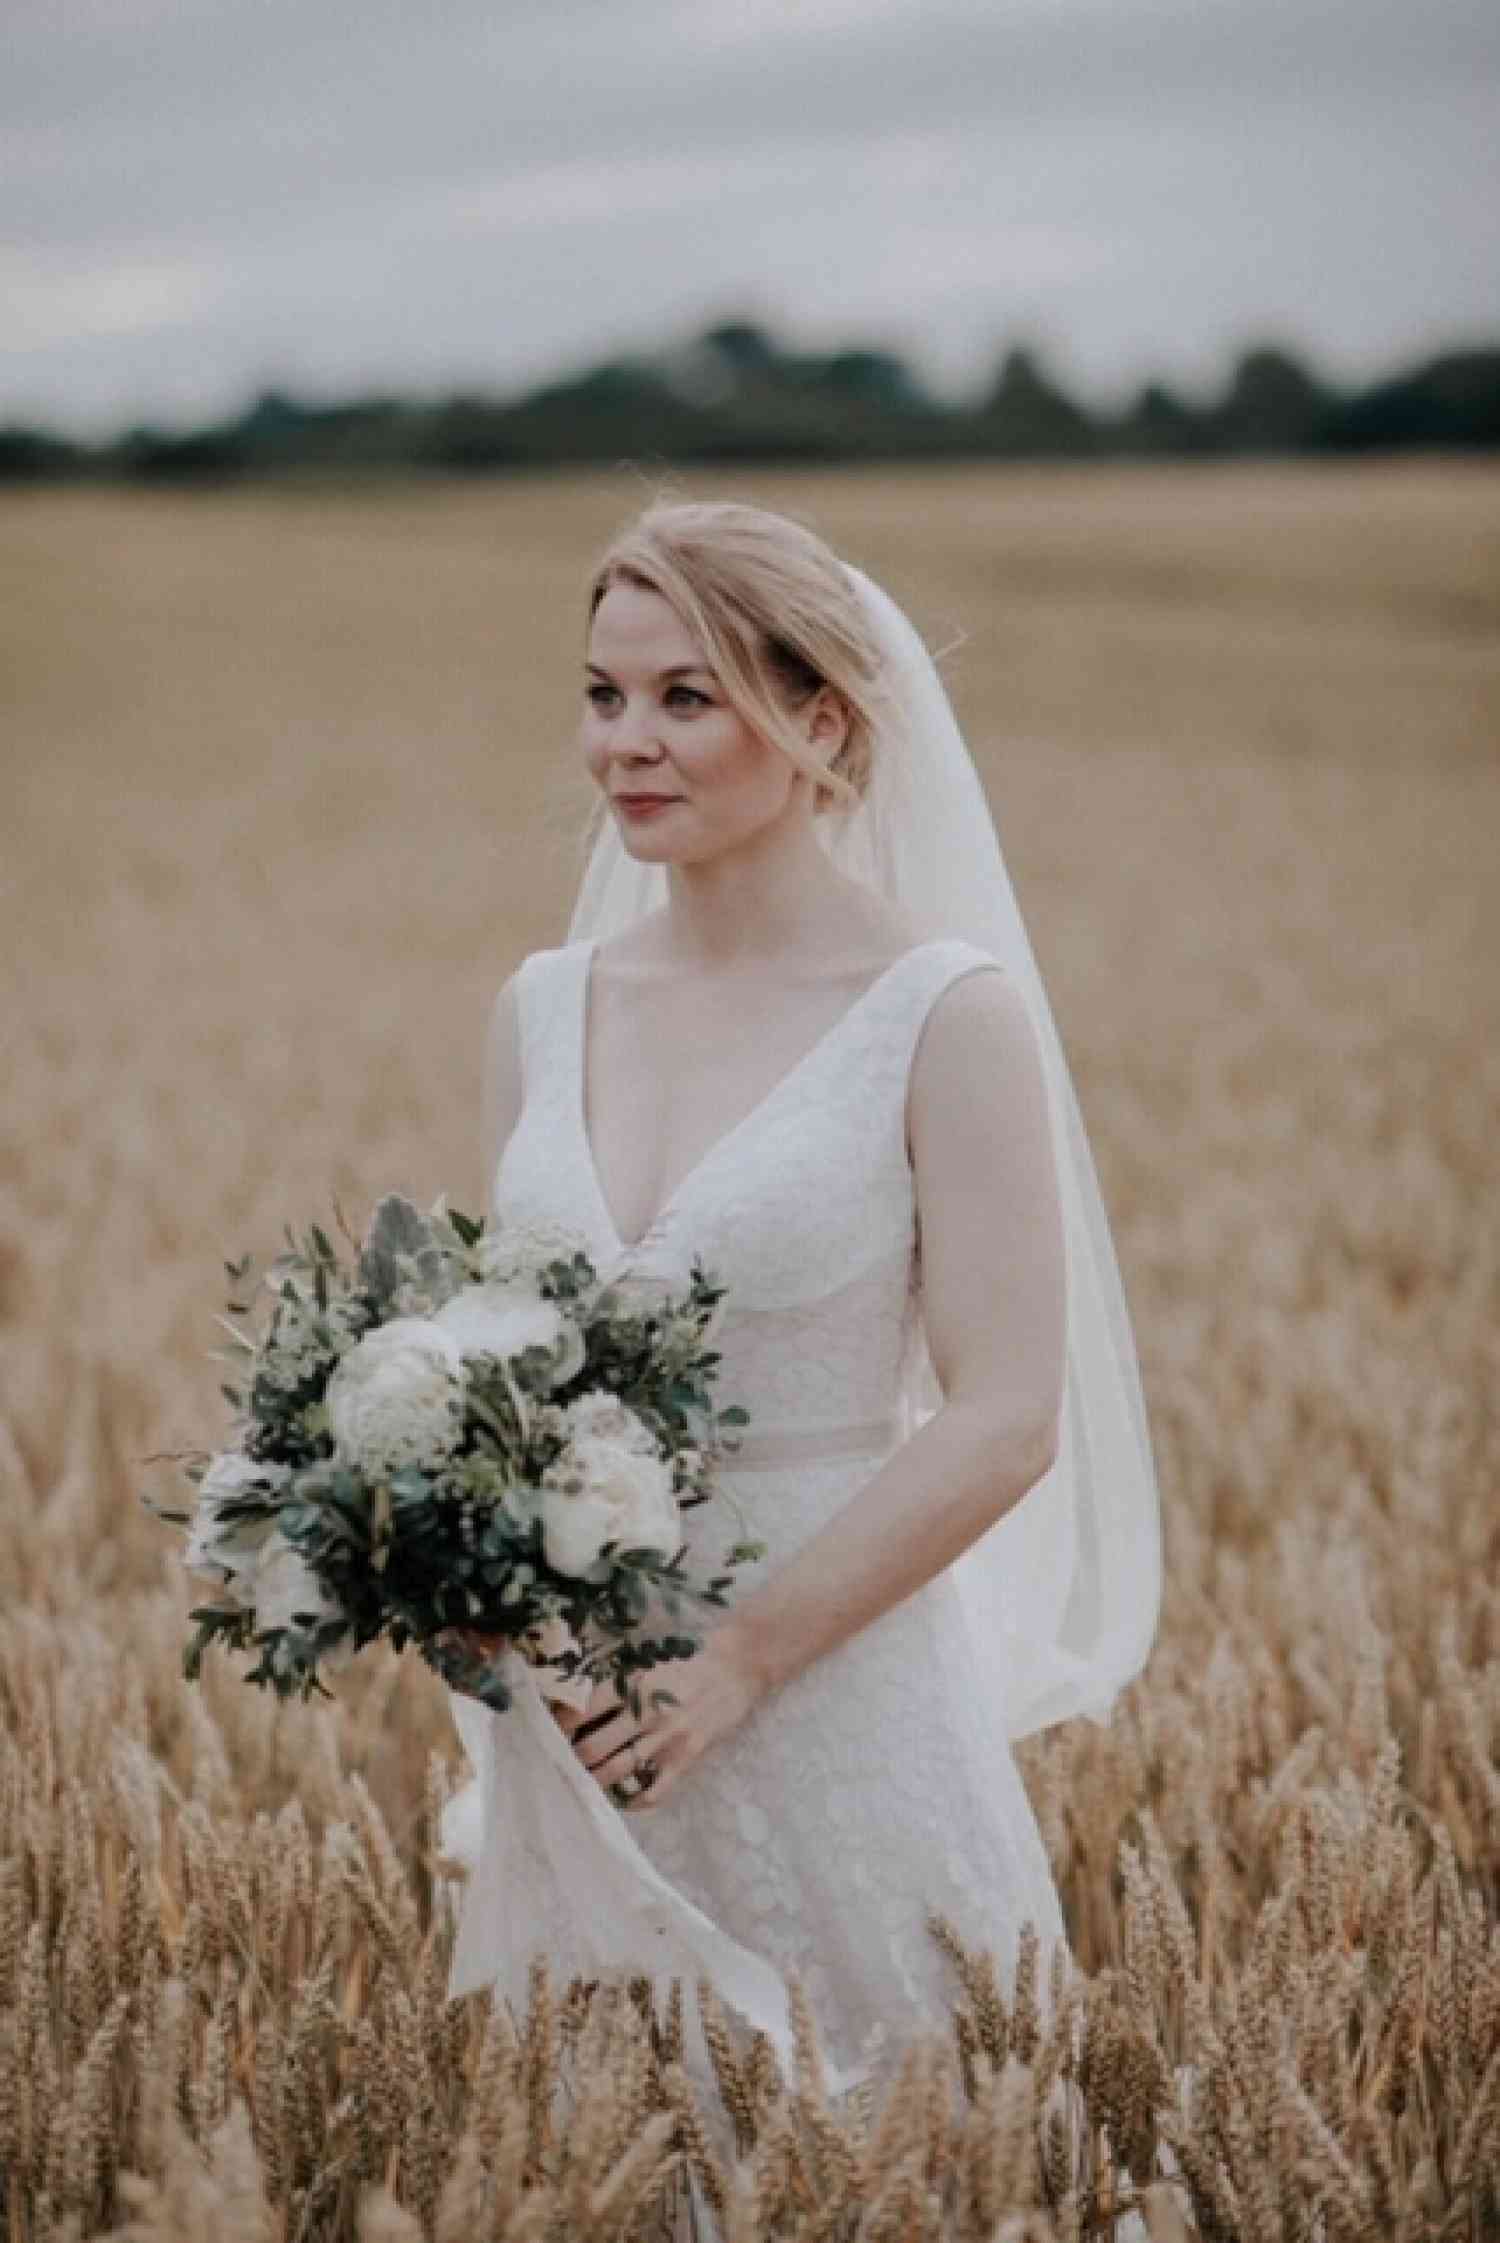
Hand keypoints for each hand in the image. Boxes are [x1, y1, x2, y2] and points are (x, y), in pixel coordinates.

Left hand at [554, 1626, 765, 1812]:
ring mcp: (667, 1739)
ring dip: (594, 1781)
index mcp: (634, 1685)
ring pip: (617, 1771)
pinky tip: (622, 1799)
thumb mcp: (647, 1667)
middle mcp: (647, 1713)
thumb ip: (615, 1688)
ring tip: (582, 1783)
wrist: (735, 1669)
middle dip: (572, 1759)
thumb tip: (575, 1708)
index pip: (584, 1710)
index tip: (550, 1734)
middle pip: (594, 1747)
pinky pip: (653, 1791)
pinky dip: (633, 1801)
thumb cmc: (686, 1666)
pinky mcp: (686, 1758)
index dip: (561, 1726)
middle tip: (561, 1765)